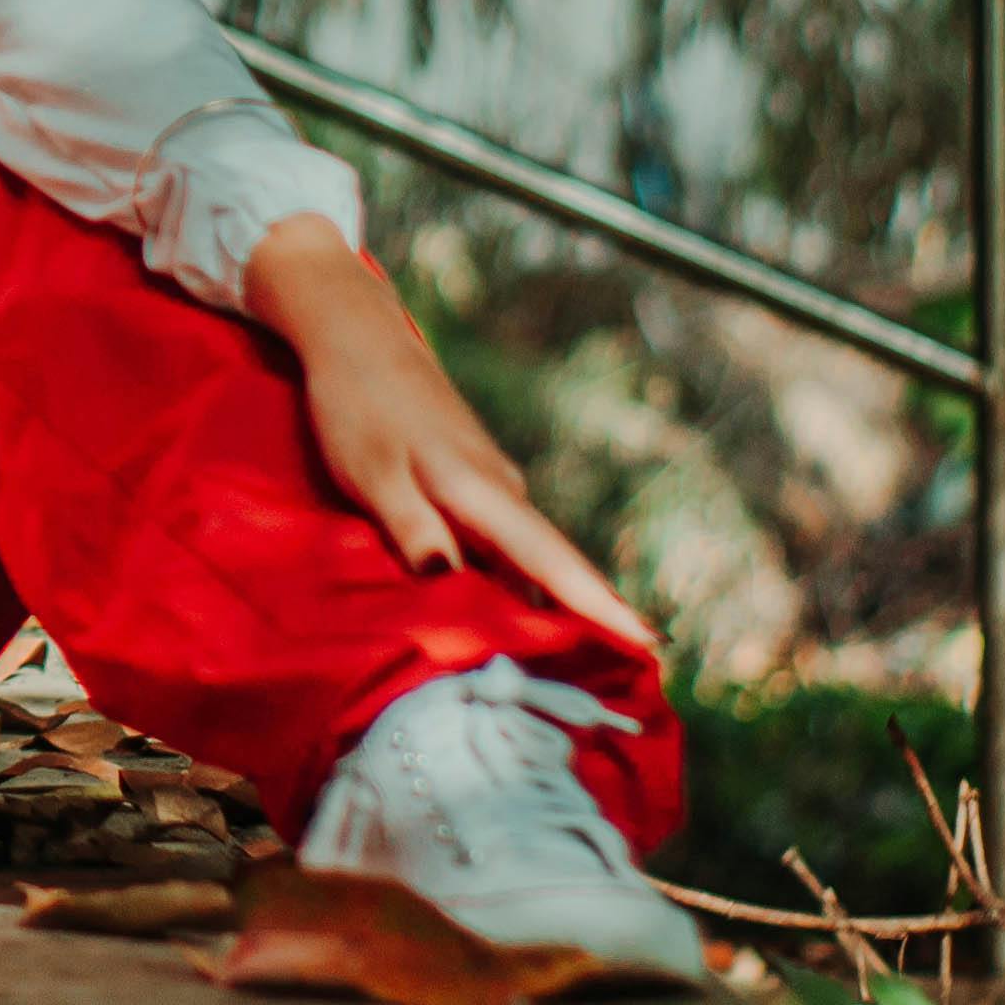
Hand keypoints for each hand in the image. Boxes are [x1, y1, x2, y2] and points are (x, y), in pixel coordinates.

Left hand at [239, 217, 655, 650]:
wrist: (355, 337)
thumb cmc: (358, 406)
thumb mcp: (373, 475)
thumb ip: (412, 528)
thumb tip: (448, 582)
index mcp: (482, 492)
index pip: (551, 560)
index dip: (597, 605)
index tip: (649, 641)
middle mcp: (500, 490)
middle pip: (552, 565)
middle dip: (591, 615)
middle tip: (636, 668)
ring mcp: (490, 483)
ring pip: (527, 554)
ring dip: (553, 599)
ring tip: (584, 656)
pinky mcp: (472, 481)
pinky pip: (504, 540)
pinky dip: (516, 574)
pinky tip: (518, 606)